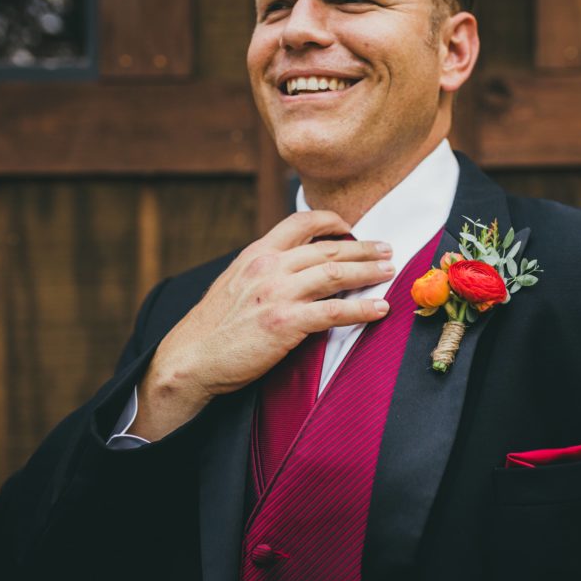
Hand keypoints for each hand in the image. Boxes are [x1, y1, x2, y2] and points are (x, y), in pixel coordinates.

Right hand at [129, 211, 393, 439]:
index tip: (353, 229)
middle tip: (387, 249)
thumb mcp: (236, 282)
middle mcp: (269, 266)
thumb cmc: (215, 327)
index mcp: (257, 253)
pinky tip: (380, 309)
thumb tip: (294, 265)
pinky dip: (362, 309)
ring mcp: (278, 293)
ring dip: (369, 272)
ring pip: (336, 273)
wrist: (191, 358)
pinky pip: (334, 312)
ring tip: (390, 272)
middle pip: (328, 248)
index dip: (333, 221)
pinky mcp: (286, 323)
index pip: (302, 222)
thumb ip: (264, 269)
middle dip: (364, 248)